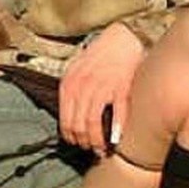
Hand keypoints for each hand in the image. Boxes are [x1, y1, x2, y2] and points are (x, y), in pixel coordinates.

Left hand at [58, 22, 144, 152]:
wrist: (123, 38)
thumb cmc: (101, 56)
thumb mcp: (77, 70)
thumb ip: (72, 92)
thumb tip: (70, 116)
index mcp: (69, 84)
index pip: (65, 121)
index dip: (71, 137)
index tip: (78, 144)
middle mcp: (82, 87)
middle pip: (77, 126)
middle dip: (84, 143)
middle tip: (92, 149)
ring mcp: (102, 88)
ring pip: (92, 124)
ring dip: (97, 142)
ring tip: (103, 149)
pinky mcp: (121, 88)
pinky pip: (116, 116)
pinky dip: (115, 131)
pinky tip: (117, 140)